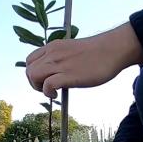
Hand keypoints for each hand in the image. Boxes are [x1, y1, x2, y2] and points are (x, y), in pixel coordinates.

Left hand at [25, 23, 142, 98]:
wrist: (114, 49)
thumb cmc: (98, 52)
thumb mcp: (73, 50)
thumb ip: (62, 58)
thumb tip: (57, 73)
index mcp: (53, 47)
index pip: (30, 60)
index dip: (33, 72)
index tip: (45, 79)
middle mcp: (53, 54)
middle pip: (28, 69)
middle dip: (33, 82)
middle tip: (48, 88)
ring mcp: (60, 64)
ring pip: (33, 75)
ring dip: (38, 87)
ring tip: (52, 92)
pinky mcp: (68, 75)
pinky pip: (47, 85)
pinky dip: (48, 92)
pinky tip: (57, 94)